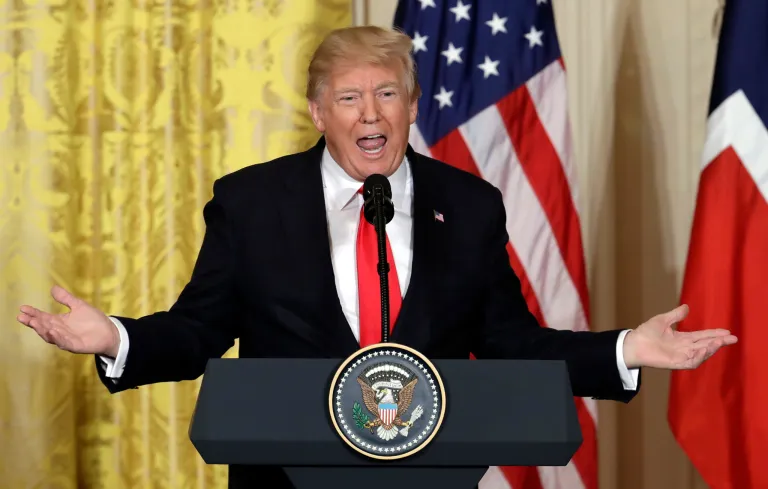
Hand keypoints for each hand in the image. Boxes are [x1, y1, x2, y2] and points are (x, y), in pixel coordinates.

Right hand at [17, 285, 119, 357]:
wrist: (109, 332)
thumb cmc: (93, 320)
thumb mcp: (78, 305)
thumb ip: (66, 298)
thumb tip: (53, 288)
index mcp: (59, 322)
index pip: (43, 317)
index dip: (33, 313)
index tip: (22, 308)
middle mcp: (60, 331)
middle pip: (43, 326)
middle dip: (33, 322)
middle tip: (22, 317)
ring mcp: (66, 339)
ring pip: (50, 336)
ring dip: (42, 329)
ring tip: (34, 322)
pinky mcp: (75, 346)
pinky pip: (64, 343)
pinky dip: (57, 338)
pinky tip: (52, 331)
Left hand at [623, 304, 737, 369]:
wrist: (633, 343)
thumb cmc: (645, 332)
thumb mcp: (663, 320)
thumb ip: (676, 315)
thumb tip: (687, 307)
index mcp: (682, 338)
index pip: (702, 336)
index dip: (714, 333)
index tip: (727, 331)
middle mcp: (684, 348)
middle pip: (706, 344)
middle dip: (719, 342)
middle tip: (733, 338)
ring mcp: (681, 356)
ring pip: (701, 354)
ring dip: (711, 348)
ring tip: (719, 342)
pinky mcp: (676, 363)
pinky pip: (691, 362)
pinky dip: (699, 357)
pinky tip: (705, 349)